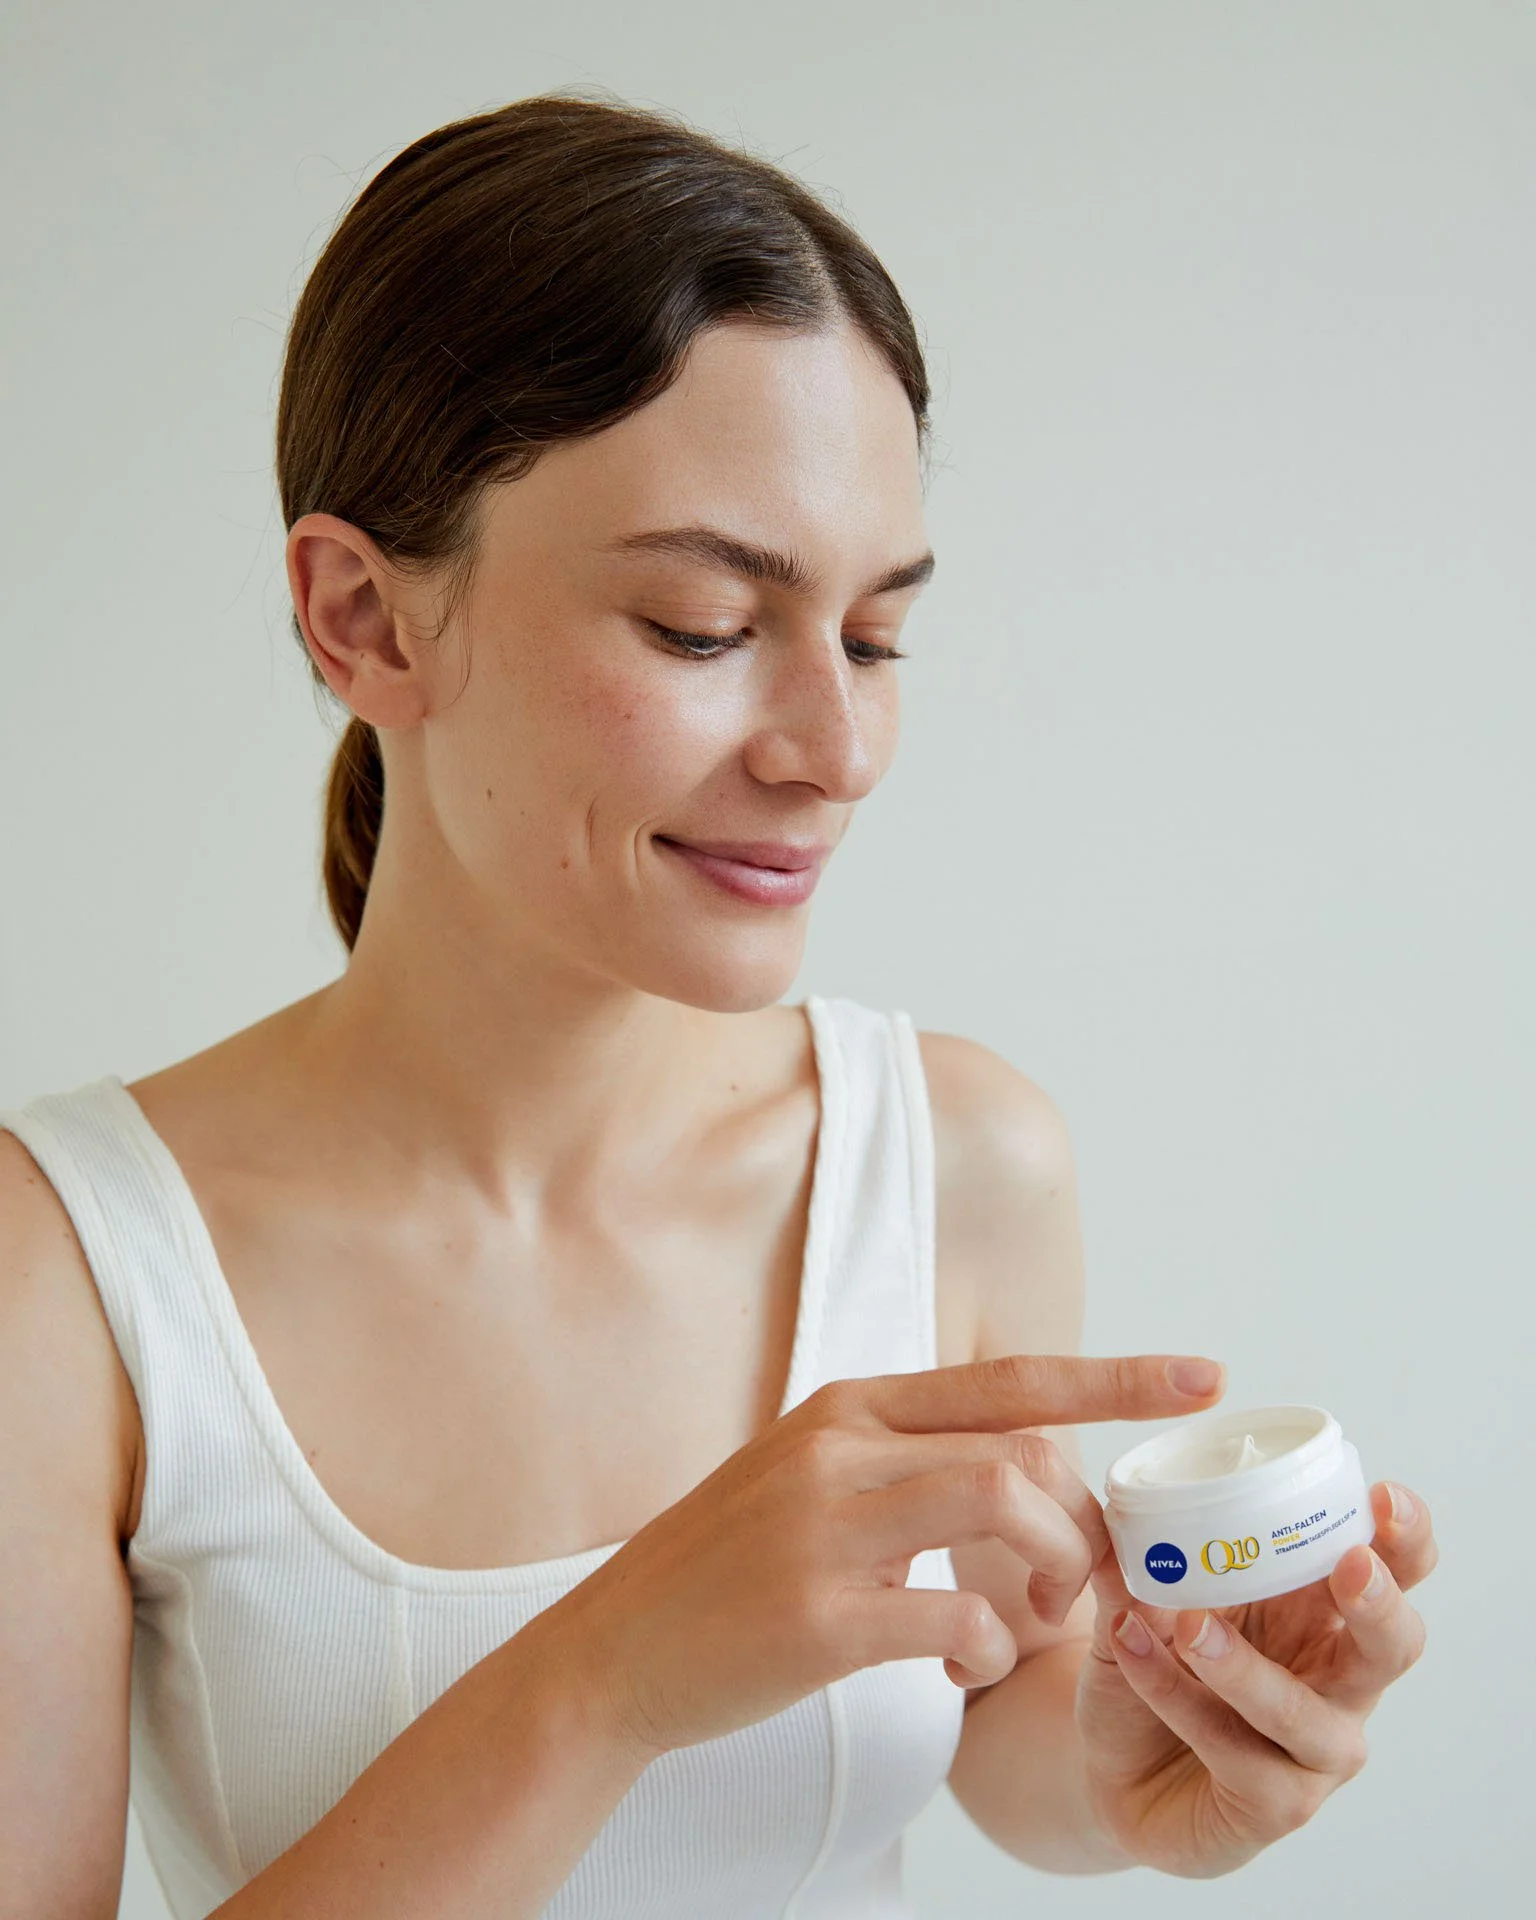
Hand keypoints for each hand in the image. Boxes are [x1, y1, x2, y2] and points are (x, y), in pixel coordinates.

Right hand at [532, 1351, 1224, 1758]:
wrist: (615, 1650)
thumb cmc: (731, 1570)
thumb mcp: (810, 1481)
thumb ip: (907, 1462)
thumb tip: (1028, 1473)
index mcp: (847, 1407)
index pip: (1007, 1377)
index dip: (1114, 1376)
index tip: (1201, 1377)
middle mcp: (837, 1447)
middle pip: (1022, 1449)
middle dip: (1084, 1525)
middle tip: (1088, 1588)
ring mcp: (822, 1527)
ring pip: (1003, 1505)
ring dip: (1051, 1576)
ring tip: (1032, 1626)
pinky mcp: (815, 1616)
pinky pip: (958, 1616)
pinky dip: (990, 1650)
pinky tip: (963, 1668)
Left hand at [1075, 1478, 1435, 1877]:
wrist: (1111, 1766)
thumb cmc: (1153, 1668)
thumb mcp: (1141, 1600)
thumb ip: (1137, 1560)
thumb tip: (1120, 1513)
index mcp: (1322, 1614)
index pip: (1389, 1570)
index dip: (1402, 1536)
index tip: (1384, 1493)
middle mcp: (1337, 1682)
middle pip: (1394, 1645)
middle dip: (1378, 1602)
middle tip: (1350, 1564)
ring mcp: (1315, 1751)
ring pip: (1306, 1714)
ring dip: (1248, 1668)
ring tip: (1193, 1628)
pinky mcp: (1275, 1805)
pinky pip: (1233, 1751)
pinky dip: (1176, 1698)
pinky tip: (1131, 1653)